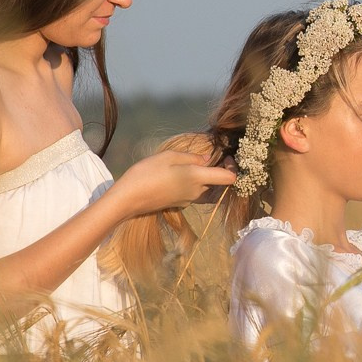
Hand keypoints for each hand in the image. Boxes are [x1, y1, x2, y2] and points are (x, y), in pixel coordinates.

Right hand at [111, 151, 238, 216]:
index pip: (230, 178)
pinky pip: (193, 192)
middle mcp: (197, 191)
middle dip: (216, 169)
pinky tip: (176, 175)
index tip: (227, 157)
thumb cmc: (146, 174)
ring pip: (205, 187)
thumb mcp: (168, 157)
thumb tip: (208, 159)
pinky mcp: (180, 204)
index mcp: (198, 177)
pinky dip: (191, 184)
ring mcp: (189, 200)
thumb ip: (191, 157)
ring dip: (203, 177)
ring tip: (188, 165)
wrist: (127, 200)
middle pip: (218, 182)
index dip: (234, 167)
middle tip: (206, 156)